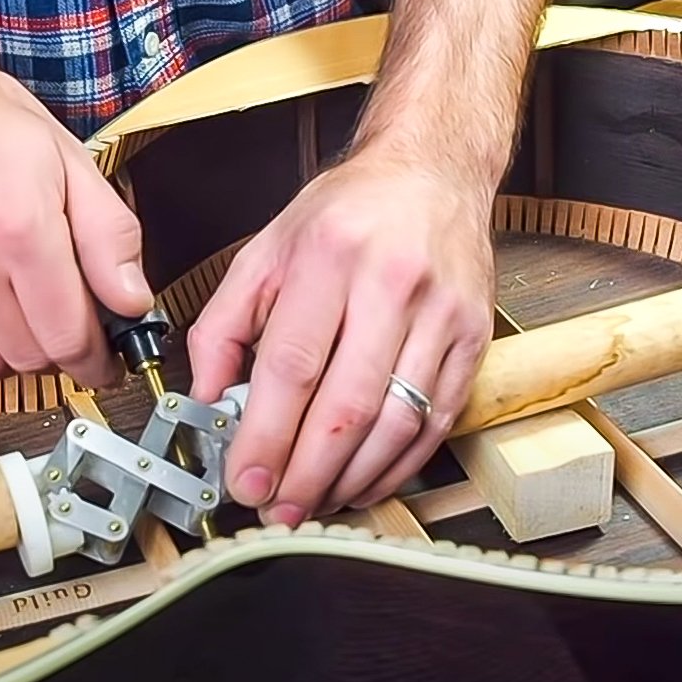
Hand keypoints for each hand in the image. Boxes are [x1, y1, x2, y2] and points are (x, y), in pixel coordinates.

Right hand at [0, 0, 153, 385]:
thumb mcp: (67, 159)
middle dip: (51, 349)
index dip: (94, 361)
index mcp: (21, 231)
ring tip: (5, 312)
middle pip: (26, 359)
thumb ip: (109, 235)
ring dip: (0, 352)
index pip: (69, 338)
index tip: (100, 361)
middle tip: (51, 319)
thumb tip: (132, 302)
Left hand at [186, 147, 496, 524]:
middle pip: (347, 404)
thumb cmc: (347, 212)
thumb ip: (223, 323)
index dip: (267, 436)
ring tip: (316, 503)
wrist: (433, 172)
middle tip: (278, 510)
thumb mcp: (266, 249)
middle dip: (307, 473)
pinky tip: (365, 480)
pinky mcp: (474, 337)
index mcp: (328, 256)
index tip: (245, 480)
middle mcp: (391, 283)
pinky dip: (398, 464)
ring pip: (397, 421)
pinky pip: (436, 420)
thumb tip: (207, 397)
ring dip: (352, 478)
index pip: (292, 365)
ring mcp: (441, 313)